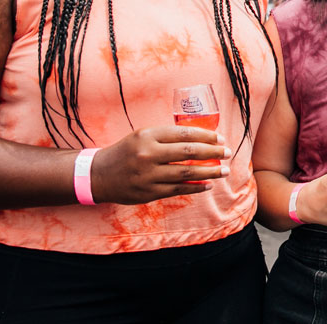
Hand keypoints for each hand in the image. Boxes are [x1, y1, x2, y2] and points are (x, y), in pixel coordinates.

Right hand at [90, 126, 229, 204]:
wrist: (99, 175)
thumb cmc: (126, 152)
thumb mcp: (142, 136)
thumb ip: (167, 137)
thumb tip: (200, 138)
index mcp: (148, 136)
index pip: (184, 134)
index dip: (206, 136)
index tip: (220, 138)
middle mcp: (148, 154)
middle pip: (188, 152)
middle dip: (212, 153)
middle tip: (227, 153)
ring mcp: (148, 175)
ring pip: (186, 173)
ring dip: (209, 172)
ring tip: (223, 171)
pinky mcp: (149, 192)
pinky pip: (178, 190)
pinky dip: (195, 187)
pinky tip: (208, 185)